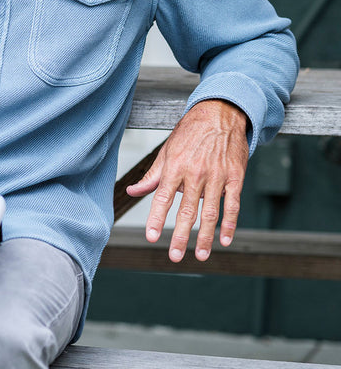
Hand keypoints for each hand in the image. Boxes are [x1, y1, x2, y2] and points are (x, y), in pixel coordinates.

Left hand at [125, 100, 248, 261]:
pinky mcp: (235, 176)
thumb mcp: (167, 150)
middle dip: (180, 235)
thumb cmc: (190, 133)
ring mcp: (217, 175)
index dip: (156, 218)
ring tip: (200, 254)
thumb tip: (132, 191)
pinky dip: (229, 224)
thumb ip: (152, 175)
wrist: (220, 113)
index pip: (162, 197)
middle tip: (174, 256)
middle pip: (187, 210)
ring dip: (205, 236)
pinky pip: (233, 204)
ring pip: (210, 212)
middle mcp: (195, 172)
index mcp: (175, 166)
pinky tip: (224, 239)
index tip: (151, 237)